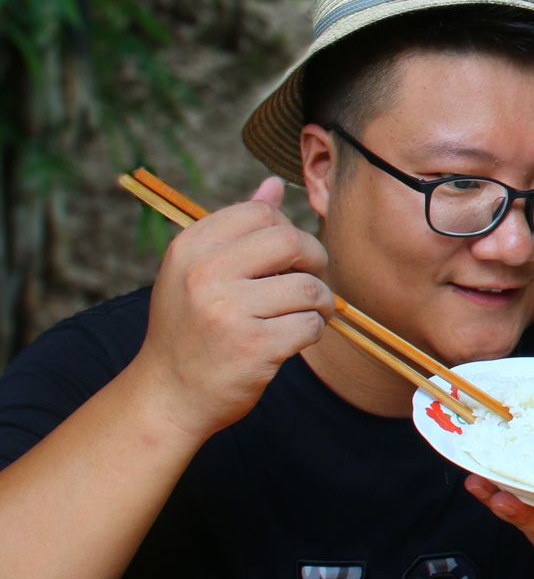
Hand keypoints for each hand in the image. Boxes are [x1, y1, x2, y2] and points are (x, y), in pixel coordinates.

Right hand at [132, 178, 332, 441]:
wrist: (169, 394)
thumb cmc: (191, 328)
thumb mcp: (196, 271)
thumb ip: (236, 228)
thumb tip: (274, 184)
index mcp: (190, 247)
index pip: (261, 213)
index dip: (288, 230)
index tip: (289, 255)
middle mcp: (205, 274)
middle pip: (291, 241)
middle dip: (315, 259)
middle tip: (311, 280)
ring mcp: (229, 311)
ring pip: (309, 287)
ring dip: (320, 303)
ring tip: (305, 314)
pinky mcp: (255, 347)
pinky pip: (310, 325)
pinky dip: (312, 332)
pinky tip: (293, 339)